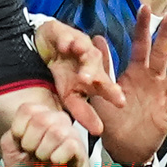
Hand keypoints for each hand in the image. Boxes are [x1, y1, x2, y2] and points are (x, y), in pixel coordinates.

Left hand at [1, 102, 87, 166]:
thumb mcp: (10, 149)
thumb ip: (11, 134)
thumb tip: (20, 130)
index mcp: (40, 114)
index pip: (27, 109)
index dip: (19, 129)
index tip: (21, 143)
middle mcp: (57, 119)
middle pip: (40, 119)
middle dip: (30, 142)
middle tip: (33, 153)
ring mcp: (70, 133)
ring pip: (56, 132)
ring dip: (43, 152)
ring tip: (44, 158)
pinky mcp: (79, 149)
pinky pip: (70, 145)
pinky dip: (58, 157)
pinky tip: (55, 161)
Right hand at [36, 20, 124, 134]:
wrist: (46, 47)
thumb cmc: (63, 73)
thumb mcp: (70, 96)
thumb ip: (83, 112)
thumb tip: (97, 132)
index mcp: (94, 79)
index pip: (105, 89)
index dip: (112, 95)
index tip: (121, 104)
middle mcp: (91, 63)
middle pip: (99, 72)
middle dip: (101, 80)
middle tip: (97, 88)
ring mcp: (80, 48)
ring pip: (87, 54)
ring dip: (87, 62)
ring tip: (85, 73)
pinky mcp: (66, 34)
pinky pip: (67, 38)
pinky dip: (67, 42)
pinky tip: (66, 47)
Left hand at [91, 5, 166, 166]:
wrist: (122, 147)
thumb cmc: (113, 116)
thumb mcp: (102, 89)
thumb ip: (103, 64)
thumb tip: (96, 37)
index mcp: (136, 71)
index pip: (140, 44)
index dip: (143, 27)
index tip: (145, 7)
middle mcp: (152, 78)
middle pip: (161, 52)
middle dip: (166, 34)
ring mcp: (162, 93)